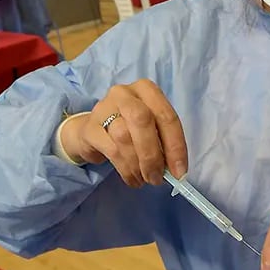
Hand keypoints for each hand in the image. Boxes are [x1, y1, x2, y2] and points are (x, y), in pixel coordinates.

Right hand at [60, 80, 187, 187]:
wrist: (94, 132)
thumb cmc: (130, 129)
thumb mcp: (150, 129)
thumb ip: (164, 143)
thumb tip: (176, 170)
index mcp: (146, 90)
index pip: (166, 116)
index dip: (176, 146)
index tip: (179, 172)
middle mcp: (124, 93)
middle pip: (142, 120)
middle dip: (153, 154)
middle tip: (157, 178)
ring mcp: (103, 107)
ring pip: (124, 136)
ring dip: (138, 164)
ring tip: (144, 179)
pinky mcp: (90, 127)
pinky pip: (111, 150)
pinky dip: (125, 169)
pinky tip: (131, 178)